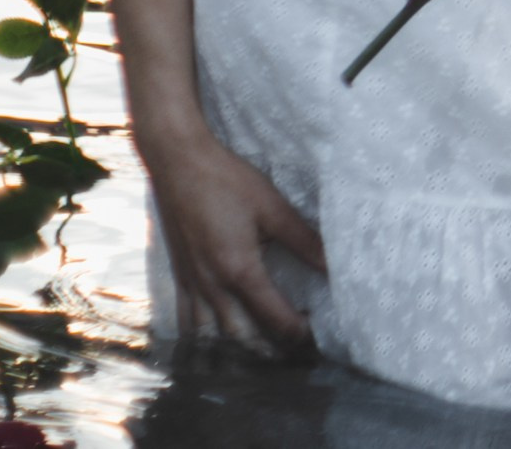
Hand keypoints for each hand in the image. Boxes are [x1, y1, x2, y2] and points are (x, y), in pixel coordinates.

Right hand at [143, 126, 325, 348]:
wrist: (178, 163)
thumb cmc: (227, 180)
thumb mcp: (272, 208)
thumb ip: (304, 240)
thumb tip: (333, 264)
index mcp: (239, 270)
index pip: (274, 317)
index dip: (298, 331)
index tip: (317, 332)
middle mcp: (212, 285)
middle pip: (242, 336)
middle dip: (269, 348)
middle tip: (295, 347)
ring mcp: (192, 282)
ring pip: (211, 334)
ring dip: (236, 346)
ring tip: (261, 347)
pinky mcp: (179, 274)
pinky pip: (187, 319)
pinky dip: (203, 334)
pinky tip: (216, 332)